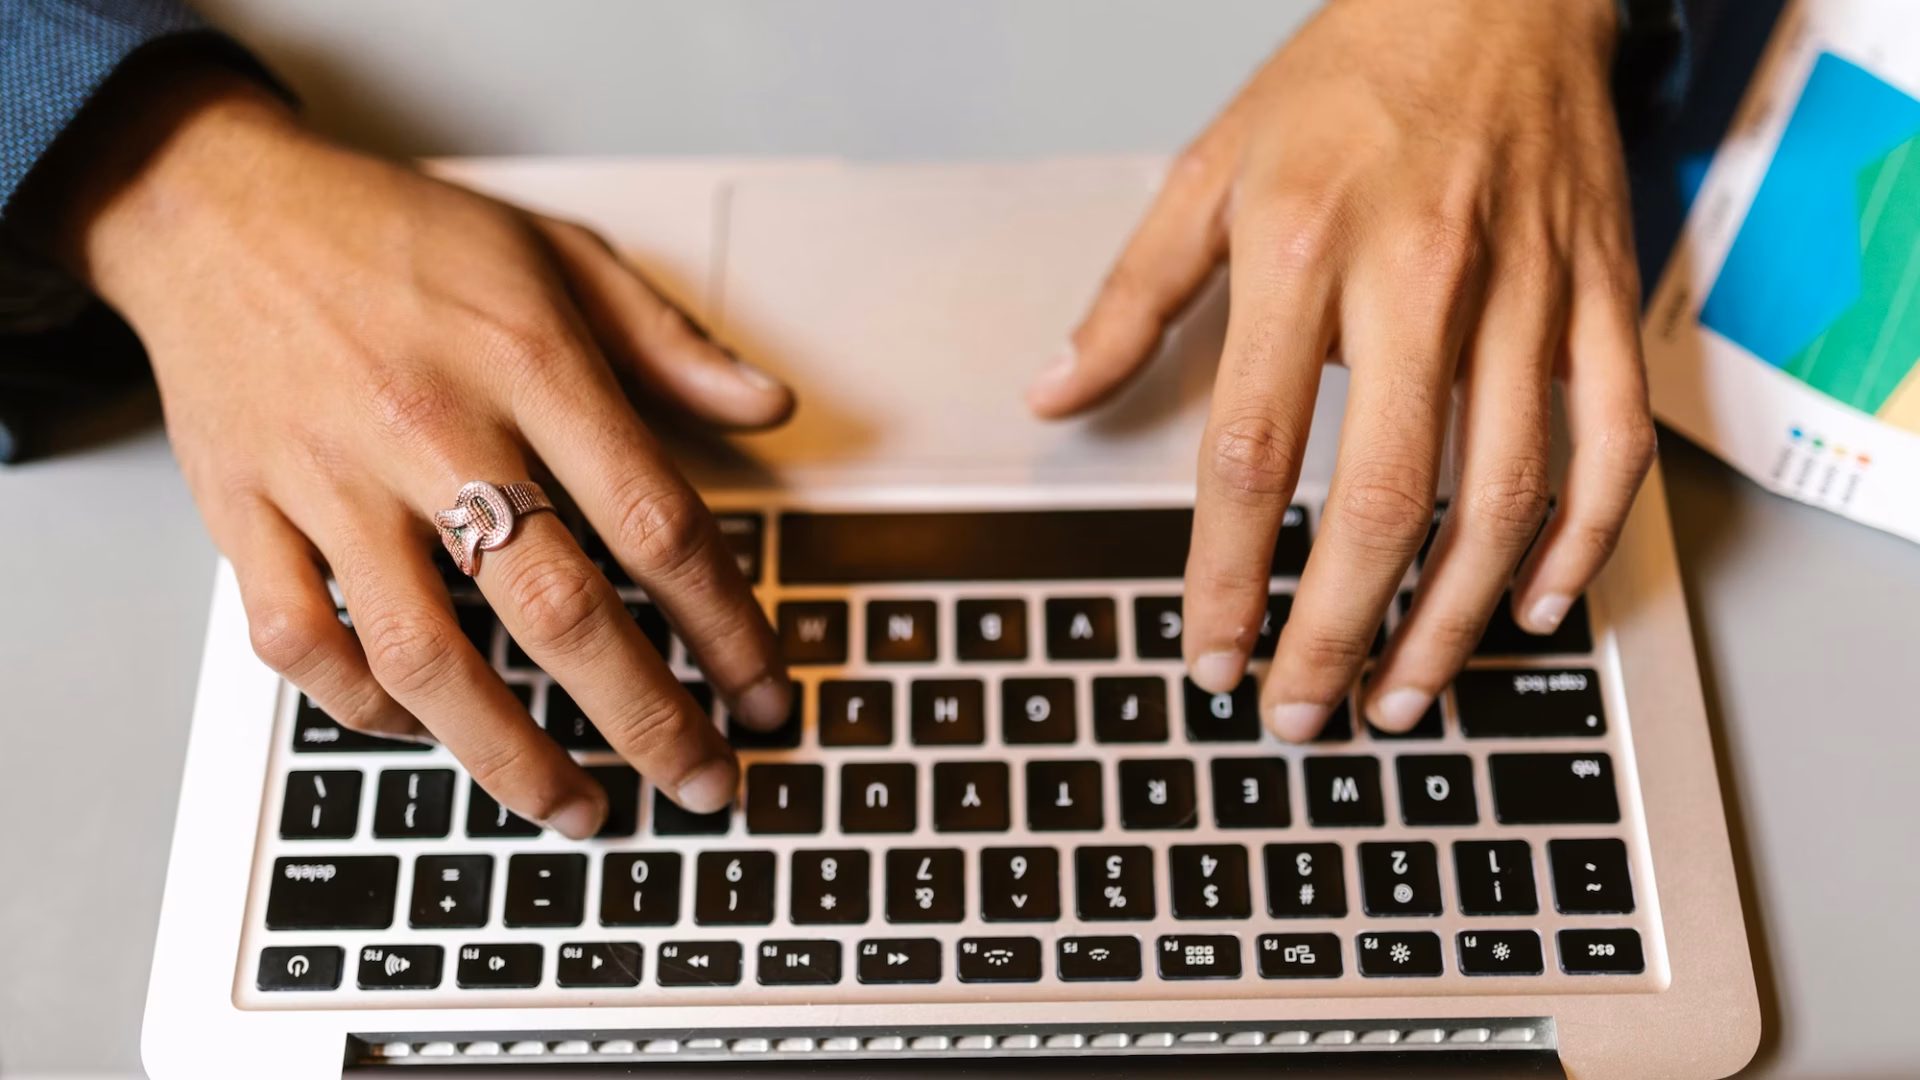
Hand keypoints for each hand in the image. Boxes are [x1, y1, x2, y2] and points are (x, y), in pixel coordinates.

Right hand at [51, 69, 794, 835]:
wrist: (215, 206)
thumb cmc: (394, 234)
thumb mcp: (557, 252)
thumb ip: (668, 342)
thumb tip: (770, 408)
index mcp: (528, 363)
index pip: (658, 524)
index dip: (727, 627)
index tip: (761, 693)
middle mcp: (433, 429)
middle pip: (562, 613)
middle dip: (650, 720)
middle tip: (704, 782)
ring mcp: (330, 480)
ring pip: (429, 656)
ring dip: (514, 756)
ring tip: (581, 808)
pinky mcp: (245, 513)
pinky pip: (301, 644)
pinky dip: (364, 708)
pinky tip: (425, 730)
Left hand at [1030, 0, 1655, 738]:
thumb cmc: (1348, 79)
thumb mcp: (1210, 170)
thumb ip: (1131, 298)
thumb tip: (1054, 394)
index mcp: (1299, 249)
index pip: (1252, 451)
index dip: (1226, 572)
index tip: (1208, 653)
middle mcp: (1417, 278)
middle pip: (1381, 497)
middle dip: (1337, 632)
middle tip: (1303, 713)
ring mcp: (1522, 291)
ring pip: (1501, 491)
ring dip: (1450, 615)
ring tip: (1405, 695)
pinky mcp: (1597, 297)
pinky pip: (1608, 443)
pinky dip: (1579, 539)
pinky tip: (1532, 605)